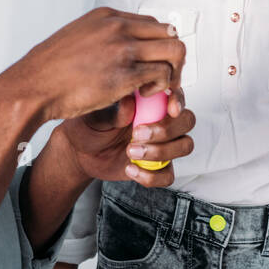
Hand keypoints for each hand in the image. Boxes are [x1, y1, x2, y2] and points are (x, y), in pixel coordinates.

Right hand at [3, 8, 185, 122]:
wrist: (32, 86)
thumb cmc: (50, 69)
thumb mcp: (78, 35)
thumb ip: (104, 36)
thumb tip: (123, 44)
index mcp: (108, 16)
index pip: (153, 23)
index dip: (158, 45)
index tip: (153, 61)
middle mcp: (118, 28)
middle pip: (170, 33)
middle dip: (173, 57)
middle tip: (164, 75)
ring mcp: (122, 49)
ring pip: (174, 52)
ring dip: (171, 72)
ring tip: (156, 86)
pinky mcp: (123, 74)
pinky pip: (162, 75)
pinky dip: (161, 86)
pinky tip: (144, 93)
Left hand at [60, 88, 195, 185]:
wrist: (81, 153)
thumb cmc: (89, 127)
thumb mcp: (94, 117)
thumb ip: (113, 112)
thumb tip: (129, 103)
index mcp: (150, 99)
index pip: (175, 93)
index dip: (179, 99)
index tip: (171, 109)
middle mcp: (161, 119)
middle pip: (187, 120)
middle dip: (167, 130)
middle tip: (137, 135)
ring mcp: (162, 143)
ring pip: (184, 146)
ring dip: (161, 152)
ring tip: (130, 152)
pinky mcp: (157, 166)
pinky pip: (169, 174)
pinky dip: (151, 176)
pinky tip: (130, 169)